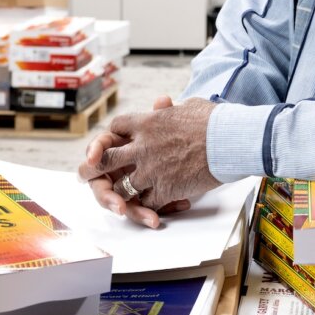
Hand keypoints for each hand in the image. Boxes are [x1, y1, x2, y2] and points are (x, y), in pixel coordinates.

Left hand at [79, 96, 219, 224]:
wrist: (229, 141)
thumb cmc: (215, 121)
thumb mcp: (190, 106)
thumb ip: (173, 109)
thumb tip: (171, 105)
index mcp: (148, 123)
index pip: (117, 126)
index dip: (110, 135)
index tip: (109, 142)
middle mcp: (143, 146)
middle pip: (106, 159)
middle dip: (93, 168)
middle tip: (84, 174)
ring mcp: (151, 170)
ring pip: (122, 186)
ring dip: (120, 193)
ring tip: (115, 201)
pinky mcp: (165, 189)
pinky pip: (145, 203)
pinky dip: (144, 208)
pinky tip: (146, 209)